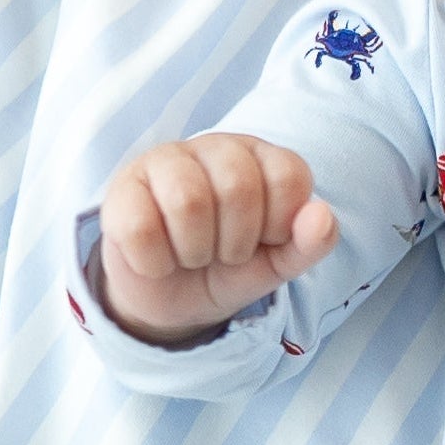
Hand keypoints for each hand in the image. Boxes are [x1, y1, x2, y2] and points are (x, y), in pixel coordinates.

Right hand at [96, 133, 335, 341]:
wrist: (172, 298)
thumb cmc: (228, 267)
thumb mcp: (278, 263)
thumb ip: (310, 242)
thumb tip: (322, 215)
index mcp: (261, 156)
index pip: (289, 176)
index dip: (279, 225)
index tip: (263, 241)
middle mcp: (214, 147)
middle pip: (238, 187)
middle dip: (235, 242)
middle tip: (222, 253)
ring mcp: (164, 161)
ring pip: (188, 202)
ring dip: (195, 252)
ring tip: (191, 255)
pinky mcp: (122, 188)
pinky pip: (141, 229)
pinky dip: (156, 263)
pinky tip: (157, 258)